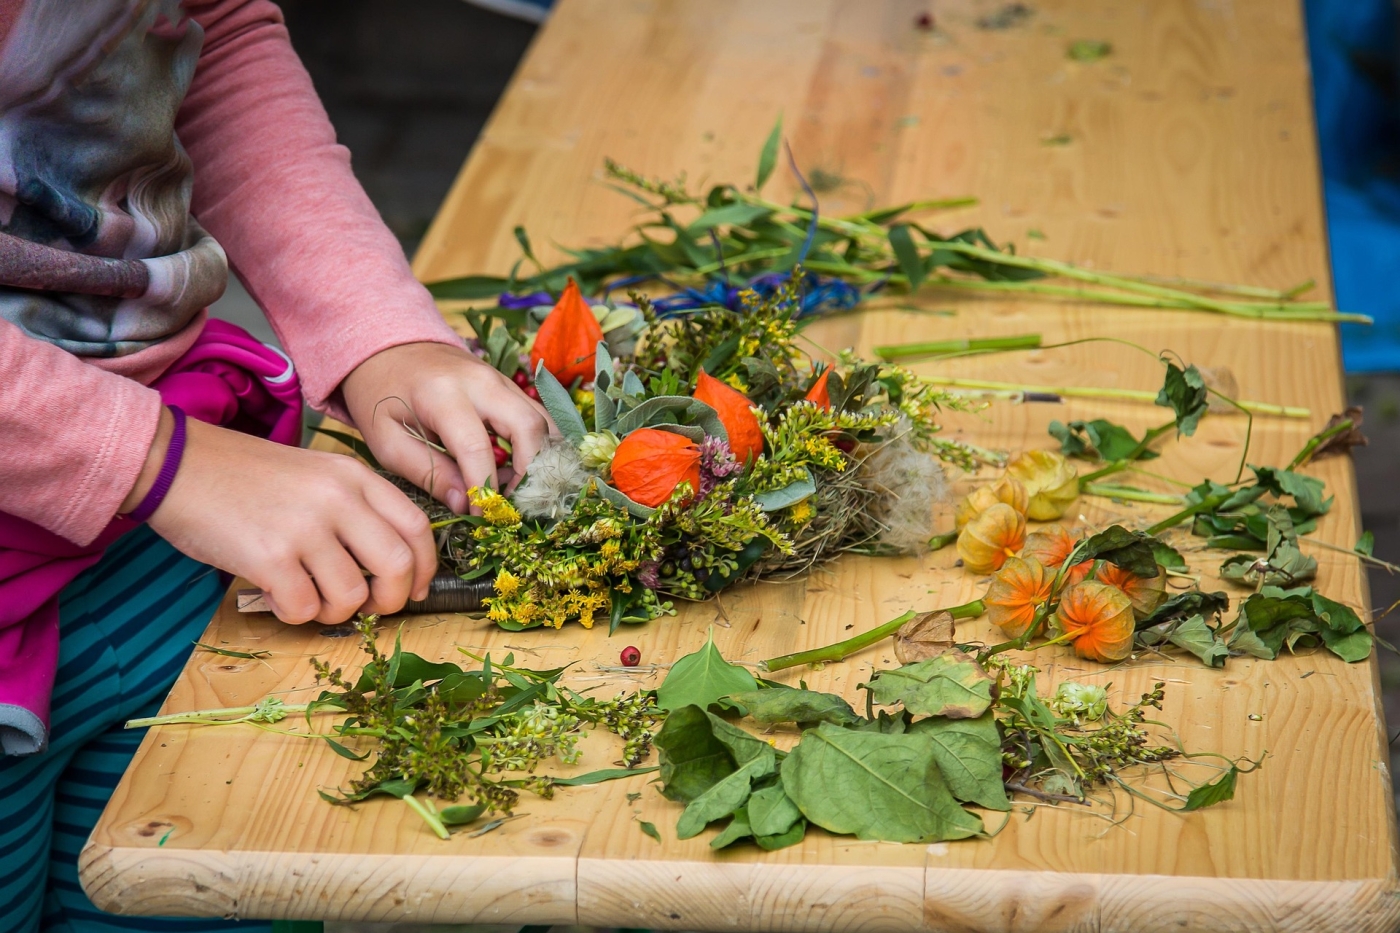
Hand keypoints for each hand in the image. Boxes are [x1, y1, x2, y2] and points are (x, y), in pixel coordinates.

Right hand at [138, 411, 437, 623]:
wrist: (176, 464)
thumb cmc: (246, 476)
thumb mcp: (316, 474)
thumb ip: (356, 509)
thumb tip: (392, 569)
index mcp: (354, 476)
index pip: (417, 527)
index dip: (426, 568)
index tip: (418, 589)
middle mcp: (338, 498)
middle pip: (398, 566)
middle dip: (392, 600)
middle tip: (369, 608)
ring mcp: (305, 527)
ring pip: (352, 596)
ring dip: (335, 611)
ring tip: (308, 596)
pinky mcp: (269, 557)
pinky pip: (303, 609)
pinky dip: (294, 614)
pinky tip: (277, 595)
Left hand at [340, 342, 553, 510]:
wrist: (389, 348)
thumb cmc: (381, 396)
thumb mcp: (387, 441)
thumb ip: (427, 472)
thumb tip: (463, 503)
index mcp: (442, 394)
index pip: (476, 447)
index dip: (483, 488)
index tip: (481, 516)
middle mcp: (481, 382)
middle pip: (529, 427)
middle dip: (529, 473)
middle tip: (512, 503)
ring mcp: (501, 380)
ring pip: (544, 421)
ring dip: (540, 460)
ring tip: (517, 489)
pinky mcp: (509, 385)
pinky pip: (539, 416)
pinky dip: (539, 446)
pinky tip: (520, 470)